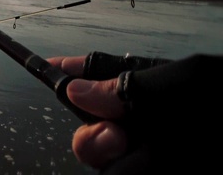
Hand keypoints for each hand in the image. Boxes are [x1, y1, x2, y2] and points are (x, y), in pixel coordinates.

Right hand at [49, 53, 220, 173]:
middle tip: (117, 138)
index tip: (47, 69)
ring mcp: (145, 153)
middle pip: (87, 129)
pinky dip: (124, 173)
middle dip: (91, 137)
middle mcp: (139, 122)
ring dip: (110, 159)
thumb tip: (76, 91)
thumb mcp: (186, 85)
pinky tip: (138, 169)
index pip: (92, 74)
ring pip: (102, 161)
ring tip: (150, 160)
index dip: (66, 73)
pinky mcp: (149, 173)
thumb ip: (128, 87)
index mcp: (145, 90)